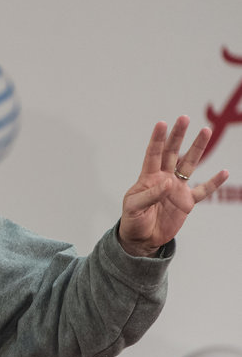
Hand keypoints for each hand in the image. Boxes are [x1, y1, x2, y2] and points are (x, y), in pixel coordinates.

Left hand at [119, 115, 228, 256]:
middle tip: (184, 118)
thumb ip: (150, 195)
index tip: (162, 123)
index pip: (153, 154)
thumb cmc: (133, 220)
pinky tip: (224, 172)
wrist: (141, 239)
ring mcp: (176, 189)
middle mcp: (163, 179)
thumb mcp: (134, 207)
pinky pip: (203, 191)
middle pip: (172, 153)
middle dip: (178, 136)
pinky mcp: (186, 202)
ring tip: (205, 131)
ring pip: (189, 165)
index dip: (157, 139)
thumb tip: (168, 183)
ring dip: (196, 149)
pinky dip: (214, 183)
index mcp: (148, 178)